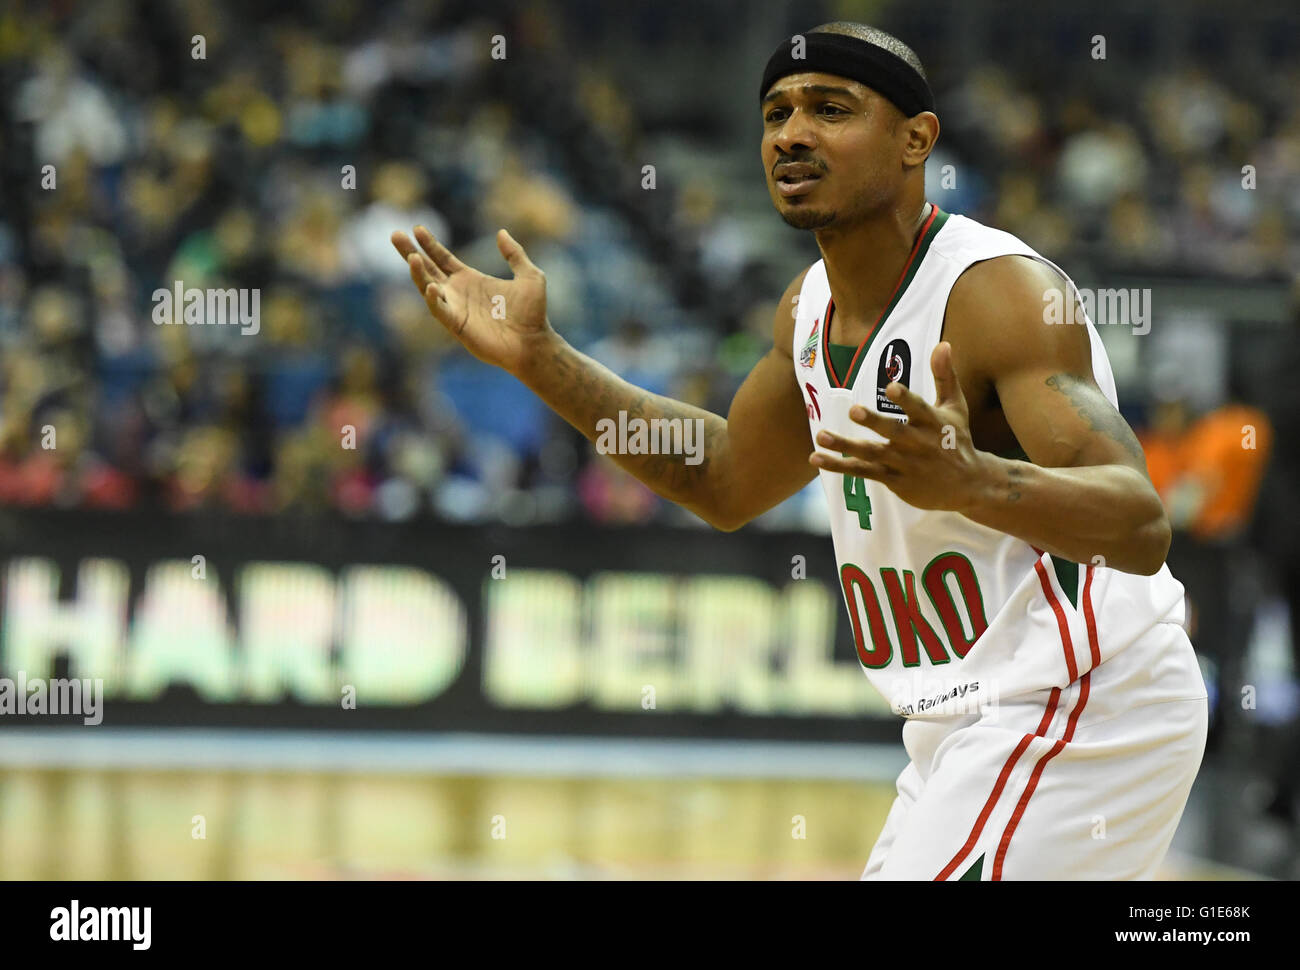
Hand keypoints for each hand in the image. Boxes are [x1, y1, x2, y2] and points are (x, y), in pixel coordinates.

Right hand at [391, 226, 550, 374]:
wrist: (535, 343)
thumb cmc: (533, 314)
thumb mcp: (529, 276)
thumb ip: (515, 254)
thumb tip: (501, 232)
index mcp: (471, 279)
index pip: (442, 258)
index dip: (429, 244)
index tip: (417, 228)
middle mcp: (458, 293)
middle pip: (427, 269)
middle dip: (410, 253)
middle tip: (395, 234)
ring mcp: (456, 309)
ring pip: (428, 288)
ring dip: (418, 274)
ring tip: (411, 257)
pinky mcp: (458, 326)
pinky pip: (441, 312)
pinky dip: (435, 300)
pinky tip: (432, 287)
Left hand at [809, 342, 987, 512]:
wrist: (969, 484)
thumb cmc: (957, 438)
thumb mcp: (955, 406)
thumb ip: (945, 375)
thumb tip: (943, 343)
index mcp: (933, 423)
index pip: (919, 409)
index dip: (905, 399)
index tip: (891, 387)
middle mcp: (918, 444)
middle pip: (894, 433)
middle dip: (874, 422)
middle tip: (854, 410)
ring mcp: (904, 464)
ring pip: (871, 454)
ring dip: (845, 446)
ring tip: (821, 436)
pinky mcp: (894, 480)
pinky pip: (863, 472)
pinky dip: (840, 466)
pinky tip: (816, 458)